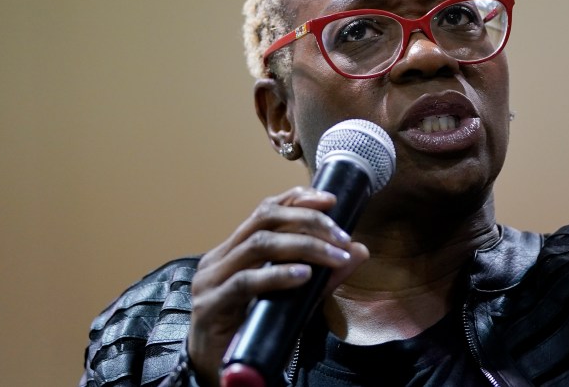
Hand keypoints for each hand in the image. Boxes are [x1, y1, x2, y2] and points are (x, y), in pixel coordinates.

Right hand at [187, 187, 368, 385]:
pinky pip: (246, 282)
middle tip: (341, 236)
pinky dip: (278, 274)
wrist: (219, 374)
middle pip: (264, 219)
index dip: (297, 199)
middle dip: (309, 221)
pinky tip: (304, 276)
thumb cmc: (253, 332)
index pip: (265, 210)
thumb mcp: (294, 299)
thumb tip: (359, 251)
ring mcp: (210, 281)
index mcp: (233, 251)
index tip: (331, 200)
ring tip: (334, 256)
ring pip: (259, 245)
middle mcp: (219, 259)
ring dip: (304, 246)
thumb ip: (324, 275)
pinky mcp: (210, 307)